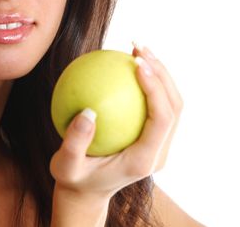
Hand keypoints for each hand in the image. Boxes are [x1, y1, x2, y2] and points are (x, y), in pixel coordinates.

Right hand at [49, 44, 182, 224]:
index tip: (137, 63)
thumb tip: (88, 111)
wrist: (88, 192)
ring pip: (172, 102)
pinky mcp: (153, 136)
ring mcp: (159, 144)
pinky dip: (148, 81)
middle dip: (162, 73)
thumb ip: (74, 143)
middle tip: (139, 48)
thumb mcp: (65, 167)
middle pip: (175, 106)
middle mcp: (159, 151)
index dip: (156, 88)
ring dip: (160, 72)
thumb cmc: (75, 179)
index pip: (162, 119)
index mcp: (144, 159)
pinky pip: (156, 103)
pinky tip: (127, 62)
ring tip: (137, 48)